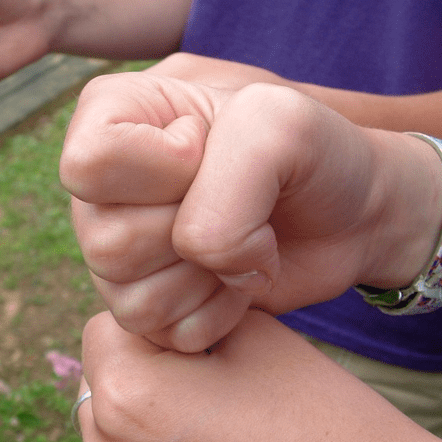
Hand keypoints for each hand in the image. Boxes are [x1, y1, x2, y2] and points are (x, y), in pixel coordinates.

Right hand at [60, 64, 441, 351]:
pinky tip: (238, 279)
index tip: (209, 151)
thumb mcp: (278, 124)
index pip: (87, 164)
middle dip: (191, 230)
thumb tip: (198, 257)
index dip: (159, 171)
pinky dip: (213, 313)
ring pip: (121, 292)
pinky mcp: (147, 300)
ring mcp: (120, 246)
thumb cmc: (314, 150)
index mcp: (115, 112)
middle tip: (240, 205)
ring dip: (206, 276)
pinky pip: (153, 329)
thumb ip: (225, 185)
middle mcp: (105, 186)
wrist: (353, 212)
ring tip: (243, 242)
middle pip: (101, 238)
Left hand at [75, 311, 441, 441]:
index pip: (107, 322)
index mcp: (127, 395)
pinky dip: (153, 441)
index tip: (199, 331)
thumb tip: (151, 302)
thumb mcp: (247, 332)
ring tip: (215, 409)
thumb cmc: (314, 410)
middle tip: (210, 369)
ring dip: (145, 400)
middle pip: (105, 370)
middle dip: (145, 359)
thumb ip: (183, 310)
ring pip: (111, 413)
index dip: (155, 317)